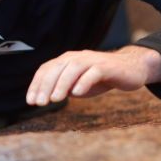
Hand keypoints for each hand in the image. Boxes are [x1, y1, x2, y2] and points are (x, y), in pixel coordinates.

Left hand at [26, 46, 160, 105]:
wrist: (130, 69)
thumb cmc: (99, 78)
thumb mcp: (77, 85)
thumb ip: (62, 88)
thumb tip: (45, 97)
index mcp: (66, 61)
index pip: (46, 70)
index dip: (36, 85)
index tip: (30, 101)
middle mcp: (76, 57)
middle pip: (56, 68)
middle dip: (46, 86)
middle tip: (40, 103)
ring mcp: (92, 60)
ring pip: (73, 68)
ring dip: (62, 84)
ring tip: (55, 99)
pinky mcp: (107, 66)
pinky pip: (93, 72)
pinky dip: (84, 82)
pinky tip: (77, 94)